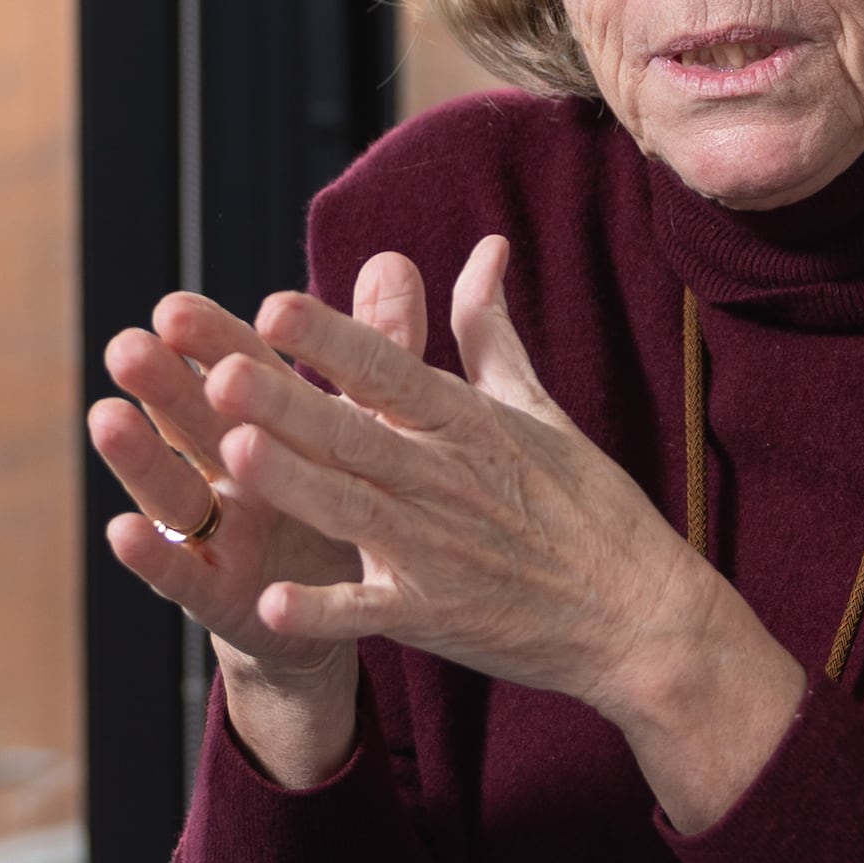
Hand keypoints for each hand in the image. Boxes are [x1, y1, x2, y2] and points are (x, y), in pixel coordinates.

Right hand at [93, 271, 398, 789]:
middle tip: (126, 348)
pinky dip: (153, 557)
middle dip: (160, 385)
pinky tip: (122, 531)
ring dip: (139, 458)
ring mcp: (217, 532)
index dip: (208, 342)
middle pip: (192, 420)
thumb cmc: (348, 494)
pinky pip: (182, 576)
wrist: (353, 609)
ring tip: (106, 420)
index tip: (173, 308)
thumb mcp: (366, 425)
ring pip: (172, 490)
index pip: (236, 369)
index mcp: (272, 422)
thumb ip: (379, 348)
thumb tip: (393, 259)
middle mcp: (230, 469)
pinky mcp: (216, 596)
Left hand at [182, 238, 809, 831]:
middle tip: (221, 371)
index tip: (274, 305)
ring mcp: (440, 551)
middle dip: (287, 403)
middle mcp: (447, 480)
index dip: (333, 339)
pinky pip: (372, 612)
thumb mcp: (539, 409)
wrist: (643, 617)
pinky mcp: (436, 616)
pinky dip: (325, 611)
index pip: (390, 369)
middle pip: (356, 434)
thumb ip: (491, 330)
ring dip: (296, 486)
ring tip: (235, 455)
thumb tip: (486, 246)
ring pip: (354, 512)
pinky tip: (272, 601)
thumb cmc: (590, 508)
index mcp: (467, 423)